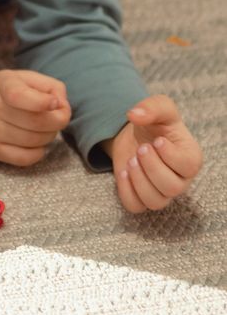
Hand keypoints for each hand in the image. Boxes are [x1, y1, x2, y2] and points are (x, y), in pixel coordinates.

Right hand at [0, 70, 70, 165]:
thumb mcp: (17, 76)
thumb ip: (46, 86)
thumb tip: (62, 106)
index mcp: (0, 86)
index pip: (24, 98)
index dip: (48, 102)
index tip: (55, 102)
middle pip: (40, 123)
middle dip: (58, 120)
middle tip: (55, 115)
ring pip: (37, 141)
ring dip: (48, 135)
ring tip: (41, 127)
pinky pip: (26, 158)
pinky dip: (38, 151)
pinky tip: (33, 141)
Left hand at [107, 95, 201, 211]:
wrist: (136, 136)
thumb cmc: (155, 125)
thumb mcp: (158, 108)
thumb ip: (152, 107)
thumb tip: (135, 114)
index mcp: (191, 157)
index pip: (188, 166)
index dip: (170, 155)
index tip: (157, 141)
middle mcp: (180, 179)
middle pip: (172, 188)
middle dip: (151, 167)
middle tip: (141, 149)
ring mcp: (162, 192)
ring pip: (155, 202)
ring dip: (139, 181)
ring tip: (132, 160)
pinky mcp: (142, 198)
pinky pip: (136, 207)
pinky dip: (126, 192)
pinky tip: (123, 172)